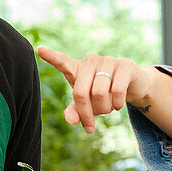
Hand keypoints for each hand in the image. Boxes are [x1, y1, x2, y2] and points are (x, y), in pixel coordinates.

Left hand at [36, 46, 153, 133]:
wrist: (132, 86)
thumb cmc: (103, 94)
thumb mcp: (87, 104)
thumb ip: (75, 111)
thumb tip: (70, 120)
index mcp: (77, 69)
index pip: (62, 62)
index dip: (51, 57)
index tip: (39, 49)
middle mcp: (91, 61)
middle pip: (80, 93)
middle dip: (88, 113)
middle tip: (93, 121)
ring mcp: (108, 61)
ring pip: (99, 93)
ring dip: (105, 109)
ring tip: (109, 108)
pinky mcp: (125, 65)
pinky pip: (117, 91)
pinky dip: (117, 104)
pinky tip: (119, 104)